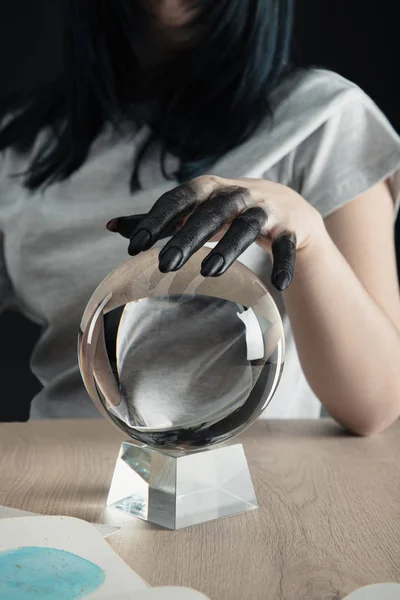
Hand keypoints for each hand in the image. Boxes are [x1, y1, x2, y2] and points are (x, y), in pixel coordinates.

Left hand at [106, 176, 322, 290]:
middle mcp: (237, 194)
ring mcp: (266, 210)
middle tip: (164, 265)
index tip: (133, 245)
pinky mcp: (289, 229)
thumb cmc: (230, 210)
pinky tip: (277, 286)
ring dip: (229, 248)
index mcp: (209, 189)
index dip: (156, 220)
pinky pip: (287, 247)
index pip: (179, 199)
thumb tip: (111, 227)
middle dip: (188, 237)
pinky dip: (284, 264)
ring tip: (210, 273)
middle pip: (211, 213)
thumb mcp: (196, 209)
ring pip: (247, 227)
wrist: (288, 206)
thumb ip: (160, 220)